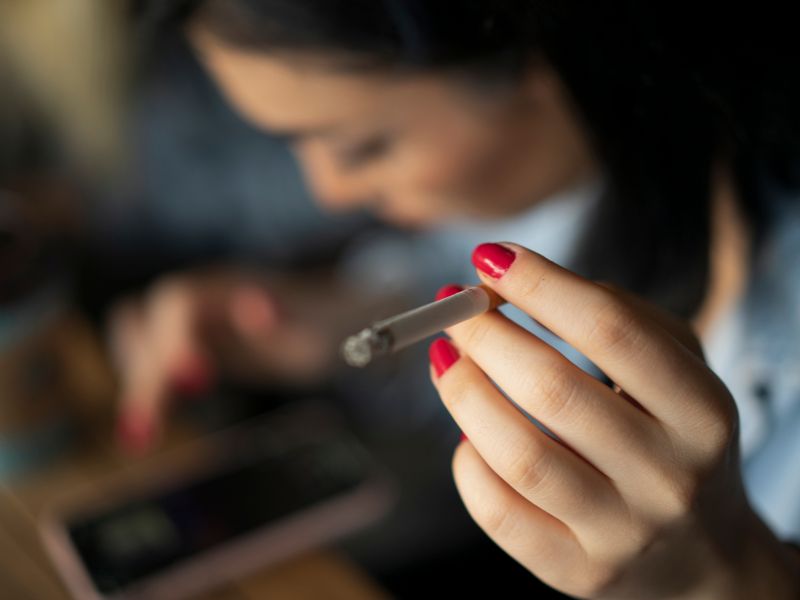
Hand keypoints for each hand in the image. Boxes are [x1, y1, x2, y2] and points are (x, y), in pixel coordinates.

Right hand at [108, 268, 358, 452]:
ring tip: (139, 438)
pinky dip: (142, 394)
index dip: (174, 339)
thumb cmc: (320, 323)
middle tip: (149, 430)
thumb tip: (254, 312)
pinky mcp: (183, 343)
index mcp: (228, 286)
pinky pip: (146, 360)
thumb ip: (281, 324)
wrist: (324, 317)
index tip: (194, 382)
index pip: (178, 300)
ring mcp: (187, 317)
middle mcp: (198, 295)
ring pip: (133, 336)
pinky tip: (141, 435)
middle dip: (143, 372)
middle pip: (142, 319)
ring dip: (133, 385)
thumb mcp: (313, 328)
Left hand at [430, 242, 799, 598]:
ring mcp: (620, 534)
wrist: (704, 552)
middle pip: (552, 390)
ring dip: (463, 392)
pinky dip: (467, 462)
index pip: (611, 330)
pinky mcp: (575, 573)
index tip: (489, 258)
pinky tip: (469, 434)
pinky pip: (497, 512)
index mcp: (701, 412)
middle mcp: (667, 477)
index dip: (540, 284)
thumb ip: (618, 314)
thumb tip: (515, 282)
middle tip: (454, 308)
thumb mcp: (680, 368)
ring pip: (518, 454)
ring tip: (446, 358)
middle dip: (486, 335)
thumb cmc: (675, 438)